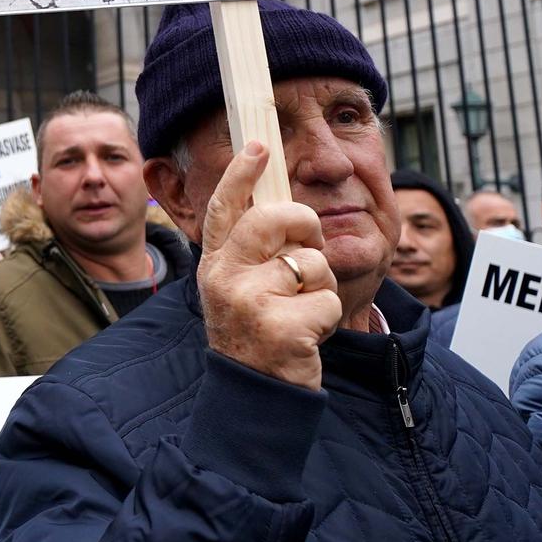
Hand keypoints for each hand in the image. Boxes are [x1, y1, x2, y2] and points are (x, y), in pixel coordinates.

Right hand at [195, 142, 340, 390]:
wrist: (254, 394)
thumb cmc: (256, 333)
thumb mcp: (239, 288)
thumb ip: (251, 251)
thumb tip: (279, 207)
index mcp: (214, 264)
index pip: (224, 208)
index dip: (241, 174)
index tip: (258, 147)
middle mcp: (224, 278)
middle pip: (273, 219)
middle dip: (303, 222)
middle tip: (310, 241)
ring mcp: (250, 302)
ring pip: (310, 263)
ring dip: (320, 285)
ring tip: (303, 309)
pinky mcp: (281, 327)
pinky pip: (326, 299)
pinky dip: (327, 317)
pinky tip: (309, 334)